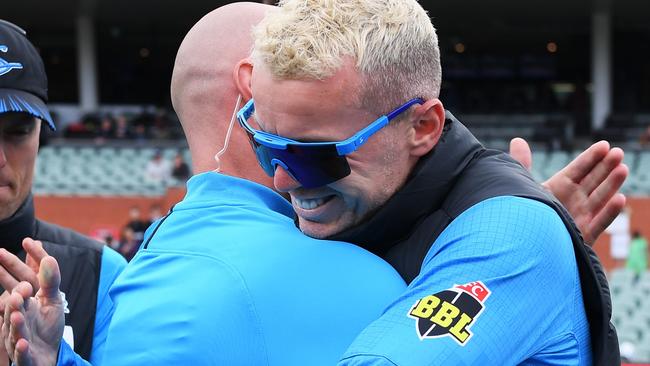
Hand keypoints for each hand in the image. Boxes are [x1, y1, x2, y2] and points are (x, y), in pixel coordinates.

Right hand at [0, 238, 49, 363]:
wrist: (45, 355)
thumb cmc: (46, 326)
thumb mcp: (52, 300)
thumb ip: (50, 279)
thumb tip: (47, 255)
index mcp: (26, 301)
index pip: (23, 279)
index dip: (21, 262)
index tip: (27, 240)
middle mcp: (19, 316)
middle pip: (14, 300)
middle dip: (11, 285)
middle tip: (10, 266)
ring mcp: (20, 336)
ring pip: (15, 327)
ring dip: (16, 315)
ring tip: (18, 300)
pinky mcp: (25, 356)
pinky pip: (22, 353)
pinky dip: (21, 349)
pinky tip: (24, 343)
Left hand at [509, 138, 627, 244]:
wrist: (519, 244)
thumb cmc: (520, 211)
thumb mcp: (521, 183)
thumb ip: (521, 162)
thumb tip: (517, 139)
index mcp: (557, 188)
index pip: (577, 169)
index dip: (590, 158)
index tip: (604, 144)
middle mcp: (570, 201)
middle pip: (592, 181)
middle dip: (605, 167)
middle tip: (618, 152)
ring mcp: (578, 218)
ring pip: (599, 198)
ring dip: (612, 184)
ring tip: (622, 169)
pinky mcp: (582, 235)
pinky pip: (599, 223)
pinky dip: (609, 212)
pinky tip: (620, 199)